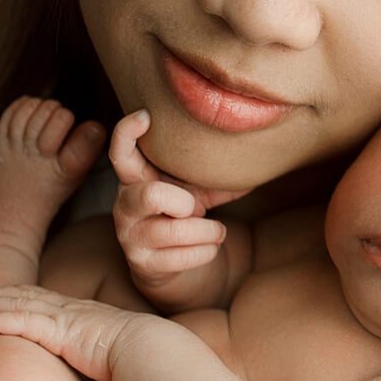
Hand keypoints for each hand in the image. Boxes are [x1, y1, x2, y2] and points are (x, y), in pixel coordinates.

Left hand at [0, 282, 146, 380]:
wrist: (153, 356)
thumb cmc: (138, 362)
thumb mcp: (107, 356)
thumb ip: (89, 360)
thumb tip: (82, 379)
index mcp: (77, 314)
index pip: (36, 299)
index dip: (10, 296)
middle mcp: (67, 309)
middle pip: (19, 295)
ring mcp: (62, 317)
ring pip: (12, 304)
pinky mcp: (59, 330)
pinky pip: (18, 322)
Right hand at [109, 110, 241, 288]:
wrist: (168, 264)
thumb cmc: (182, 216)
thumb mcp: (197, 191)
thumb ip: (218, 176)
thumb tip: (261, 158)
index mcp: (136, 179)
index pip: (120, 152)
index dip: (127, 132)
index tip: (147, 116)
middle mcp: (125, 205)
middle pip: (150, 196)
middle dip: (182, 202)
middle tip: (193, 207)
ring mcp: (130, 236)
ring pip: (174, 231)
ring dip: (207, 231)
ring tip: (217, 231)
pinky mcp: (142, 264)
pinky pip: (182, 257)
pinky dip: (205, 252)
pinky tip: (209, 247)